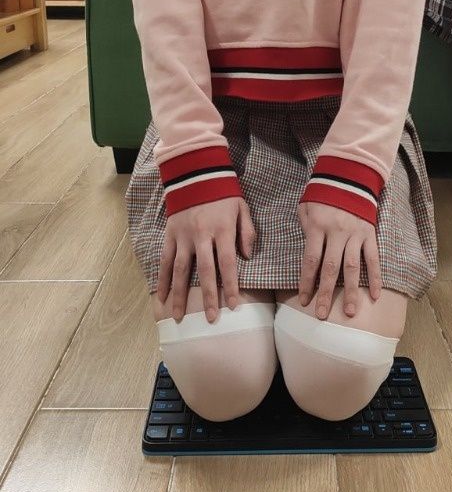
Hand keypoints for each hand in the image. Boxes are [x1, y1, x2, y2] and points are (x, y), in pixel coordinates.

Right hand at [156, 197, 255, 323]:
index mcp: (222, 229)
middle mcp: (201, 235)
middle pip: (205, 271)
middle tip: (210, 319)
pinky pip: (165, 260)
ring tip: (178, 316)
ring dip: (180, 294)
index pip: (228, 262)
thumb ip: (247, 232)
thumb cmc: (223, 192)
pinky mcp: (170, 234)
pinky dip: (163, 279)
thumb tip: (248, 257)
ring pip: (181, 269)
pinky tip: (162, 296)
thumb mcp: (242, 207)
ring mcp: (183, 235)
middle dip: (208, 297)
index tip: (233, 306)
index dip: (231, 285)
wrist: (195, 172)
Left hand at [297, 202, 381, 319]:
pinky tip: (374, 295)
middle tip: (322, 315)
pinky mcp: (369, 234)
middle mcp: (338, 233)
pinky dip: (375, 277)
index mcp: (318, 227)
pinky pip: (373, 259)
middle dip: (326, 294)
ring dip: (351, 291)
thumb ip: (305, 229)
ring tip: (350, 312)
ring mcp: (356, 234)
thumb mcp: (306, 206)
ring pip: (353, 268)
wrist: (349, 175)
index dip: (307, 282)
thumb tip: (308, 255)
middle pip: (331, 269)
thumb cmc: (323, 193)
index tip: (304, 300)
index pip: (311, 260)